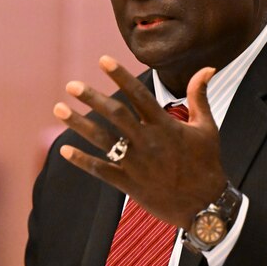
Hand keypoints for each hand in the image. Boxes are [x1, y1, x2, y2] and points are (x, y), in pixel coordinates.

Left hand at [53, 56, 227, 228]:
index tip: (103, 60)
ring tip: (59, 109)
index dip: (120, 76)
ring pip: (103, 140)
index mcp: (165, 125)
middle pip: (115, 115)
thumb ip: (200, 96)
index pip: (139, 95)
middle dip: (92, 98)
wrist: (206, 206)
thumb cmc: (207, 163)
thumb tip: (207, 68)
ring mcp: (137, 164)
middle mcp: (148, 141)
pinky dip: (82, 161)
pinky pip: (102, 170)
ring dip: (79, 124)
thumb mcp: (206, 127)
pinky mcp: (130, 184)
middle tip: (71, 85)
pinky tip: (64, 150)